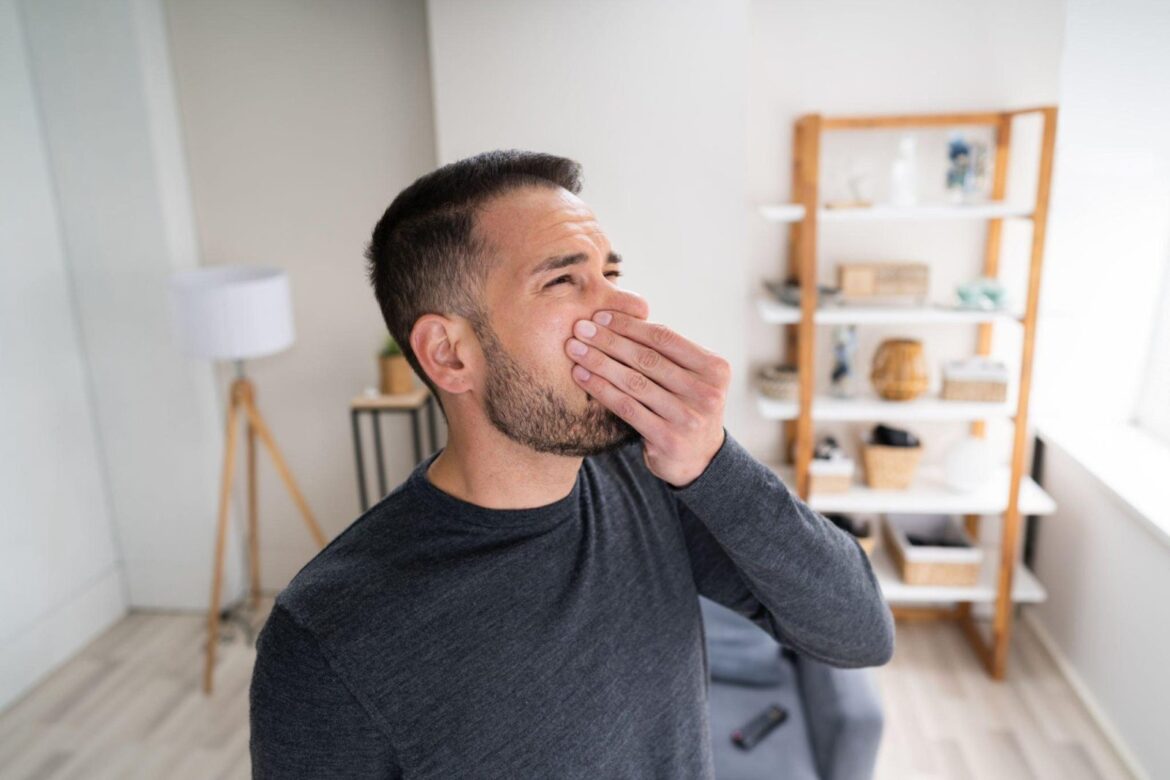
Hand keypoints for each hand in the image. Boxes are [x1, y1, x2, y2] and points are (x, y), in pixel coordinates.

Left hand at [565, 310, 729, 486]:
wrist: (699, 459)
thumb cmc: (685, 406)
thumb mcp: (689, 377)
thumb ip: (667, 353)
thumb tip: (618, 316)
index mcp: (714, 368)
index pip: (665, 338)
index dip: (630, 325)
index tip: (601, 316)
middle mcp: (706, 392)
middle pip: (647, 358)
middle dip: (609, 340)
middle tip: (580, 328)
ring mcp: (689, 418)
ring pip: (634, 382)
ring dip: (599, 362)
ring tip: (574, 349)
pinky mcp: (668, 439)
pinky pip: (626, 407)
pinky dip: (600, 389)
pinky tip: (581, 376)